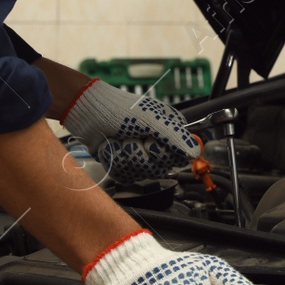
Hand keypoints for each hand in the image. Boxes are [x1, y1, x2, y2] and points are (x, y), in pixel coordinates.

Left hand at [59, 78, 198, 183]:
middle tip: (130, 137)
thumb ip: (175, 136)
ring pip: (141, 173)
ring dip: (125, 155)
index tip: (151, 140)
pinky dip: (114, 160)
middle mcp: (157, 144)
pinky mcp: (125, 165)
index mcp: (169, 131)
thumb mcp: (150, 119)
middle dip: (140, 153)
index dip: (163, 152)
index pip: (180, 156)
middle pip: (159, 168)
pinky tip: (111, 146)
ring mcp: (140, 156)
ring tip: (118, 139)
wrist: (89, 113)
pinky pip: (125, 175)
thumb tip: (195, 152)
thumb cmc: (119, 109)